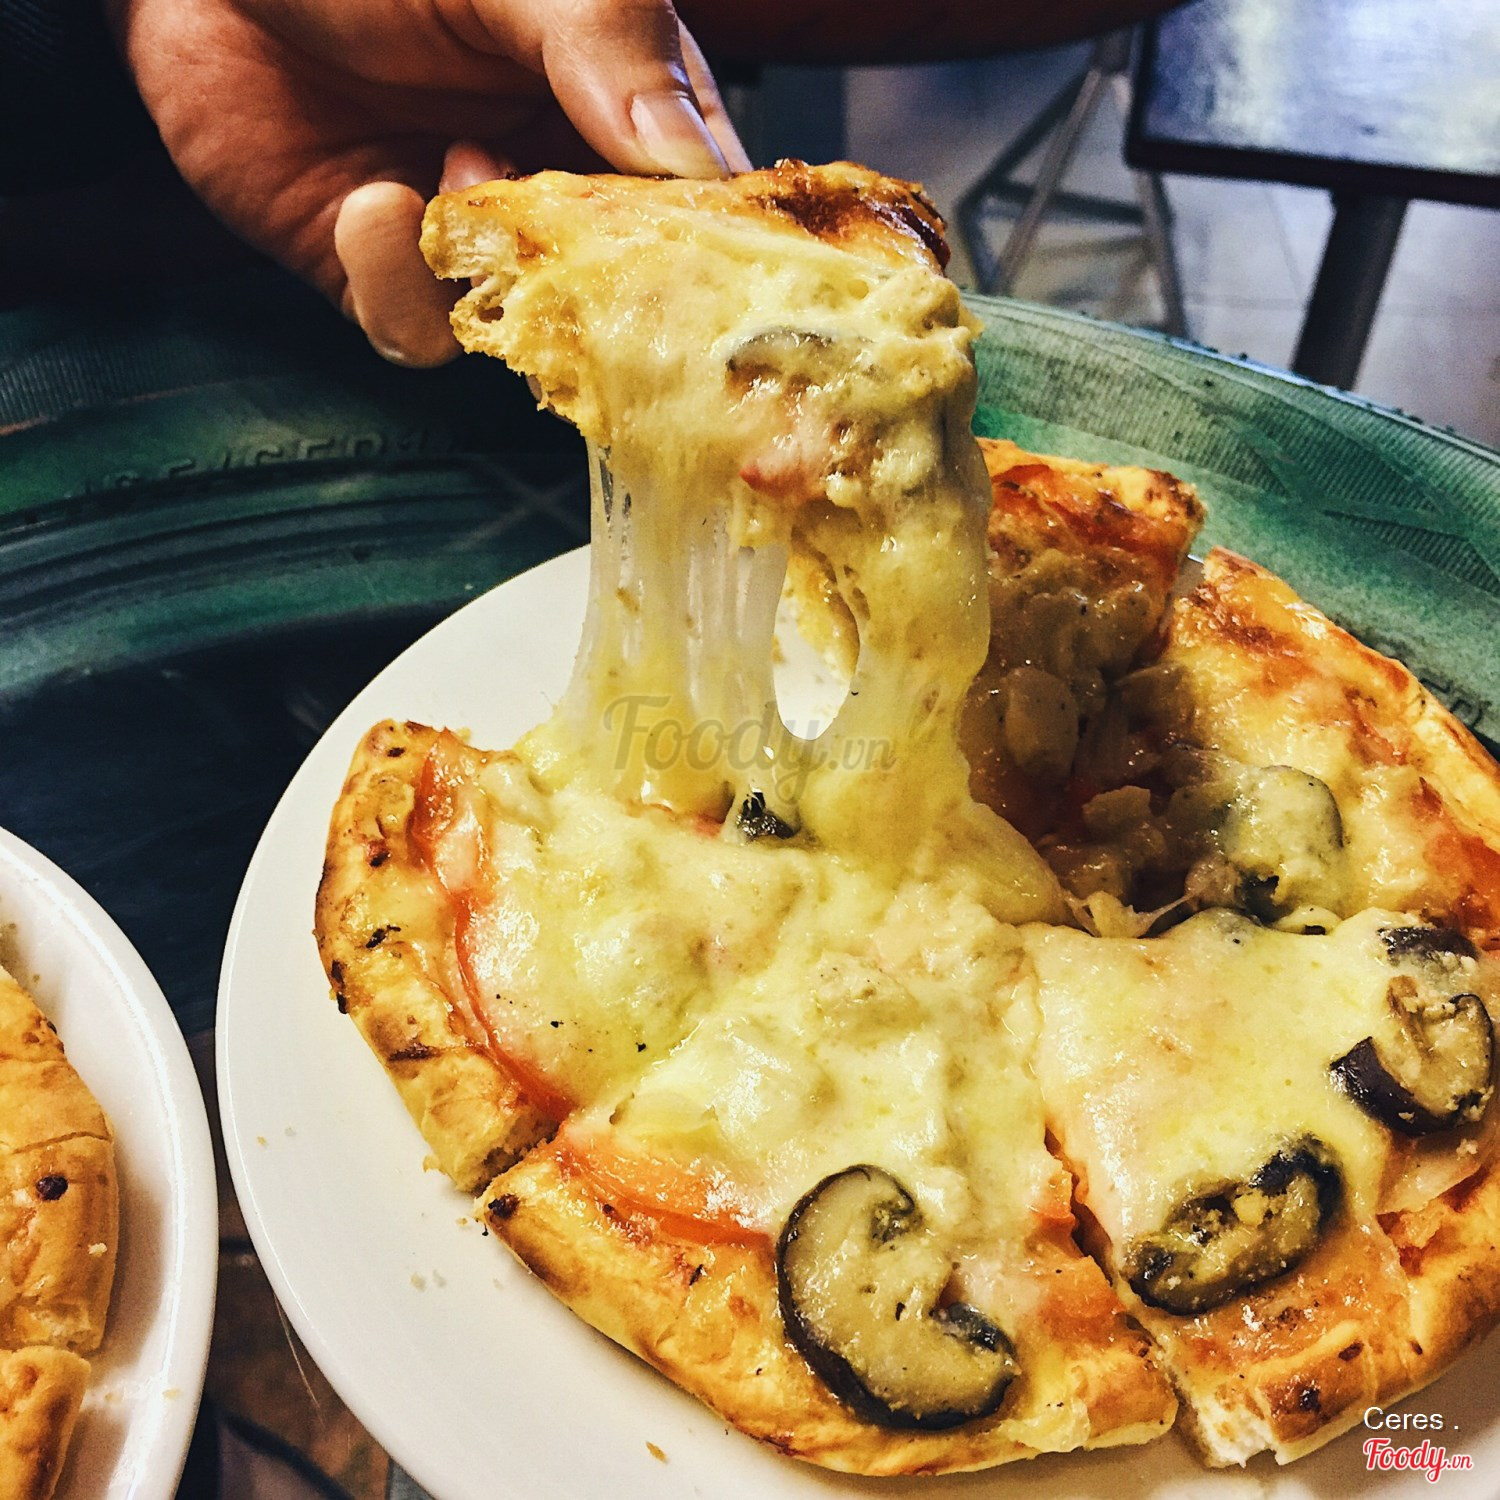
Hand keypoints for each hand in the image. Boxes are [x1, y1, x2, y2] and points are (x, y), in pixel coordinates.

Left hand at [109, 0, 748, 364]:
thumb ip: (613, 44)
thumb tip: (691, 162)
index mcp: (625, 106)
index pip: (703, 208)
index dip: (703, 248)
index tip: (684, 260)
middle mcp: (561, 187)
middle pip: (623, 293)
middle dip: (584, 267)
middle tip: (543, 200)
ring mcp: (475, 243)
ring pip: (523, 330)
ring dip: (485, 267)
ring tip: (450, 165)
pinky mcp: (386, 280)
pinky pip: (415, 335)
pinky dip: (391, 285)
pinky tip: (365, 201)